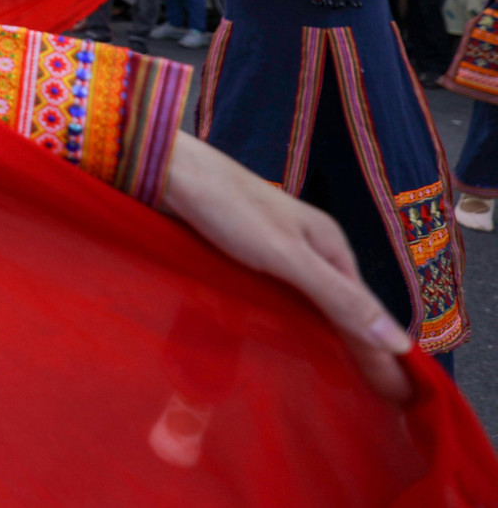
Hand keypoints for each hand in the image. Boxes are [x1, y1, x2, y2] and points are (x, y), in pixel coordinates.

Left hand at [160, 134, 412, 401]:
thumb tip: (399, 343)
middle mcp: (311, 249)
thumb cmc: (228, 209)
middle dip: (358, 349)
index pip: (365, 312)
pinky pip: (281, 296)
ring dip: (325, 338)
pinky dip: (292, 322)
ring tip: (340, 380)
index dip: (380, 353)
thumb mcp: (288, 257)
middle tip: (378, 398)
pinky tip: (287, 343)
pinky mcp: (247, 255)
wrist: (171, 172)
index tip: (398, 396)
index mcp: (330, 246)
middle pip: (342, 308)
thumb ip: (339, 298)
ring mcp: (279, 251)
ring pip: (312, 303)